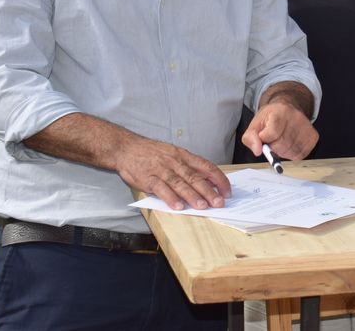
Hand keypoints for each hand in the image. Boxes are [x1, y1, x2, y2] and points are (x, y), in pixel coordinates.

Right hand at [114, 137, 230, 211]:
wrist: (126, 148)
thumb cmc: (152, 153)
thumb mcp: (174, 153)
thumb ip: (189, 166)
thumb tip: (208, 181)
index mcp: (184, 155)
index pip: (206, 167)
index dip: (219, 179)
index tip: (227, 191)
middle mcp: (175, 162)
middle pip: (195, 177)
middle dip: (209, 191)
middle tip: (220, 202)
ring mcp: (161, 170)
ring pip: (180, 183)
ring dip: (193, 196)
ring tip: (203, 206)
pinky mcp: (148, 178)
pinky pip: (161, 189)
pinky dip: (170, 198)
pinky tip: (178, 206)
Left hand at [242, 101, 317, 160]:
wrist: (287, 108)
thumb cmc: (271, 117)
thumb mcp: (256, 124)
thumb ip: (250, 138)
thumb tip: (257, 151)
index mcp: (280, 112)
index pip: (272, 134)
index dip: (265, 139)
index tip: (264, 136)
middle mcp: (296, 118)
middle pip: (281, 145)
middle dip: (273, 147)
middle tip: (273, 140)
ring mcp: (306, 128)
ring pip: (291, 152)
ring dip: (283, 152)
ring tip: (282, 141)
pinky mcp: (313, 137)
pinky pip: (300, 155)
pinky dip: (293, 154)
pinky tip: (291, 144)